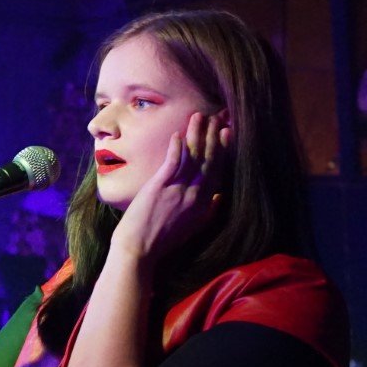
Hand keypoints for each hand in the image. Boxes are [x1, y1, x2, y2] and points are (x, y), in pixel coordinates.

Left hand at [110, 111, 230, 266]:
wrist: (138, 250)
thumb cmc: (162, 240)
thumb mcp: (193, 227)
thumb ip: (209, 211)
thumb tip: (219, 197)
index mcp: (204, 204)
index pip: (218, 170)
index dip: (223, 149)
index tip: (227, 132)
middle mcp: (195, 195)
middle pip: (209, 159)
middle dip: (214, 135)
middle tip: (219, 116)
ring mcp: (178, 190)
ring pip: (193, 157)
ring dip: (197, 134)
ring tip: (201, 116)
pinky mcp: (159, 187)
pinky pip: (172, 163)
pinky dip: (177, 148)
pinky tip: (178, 134)